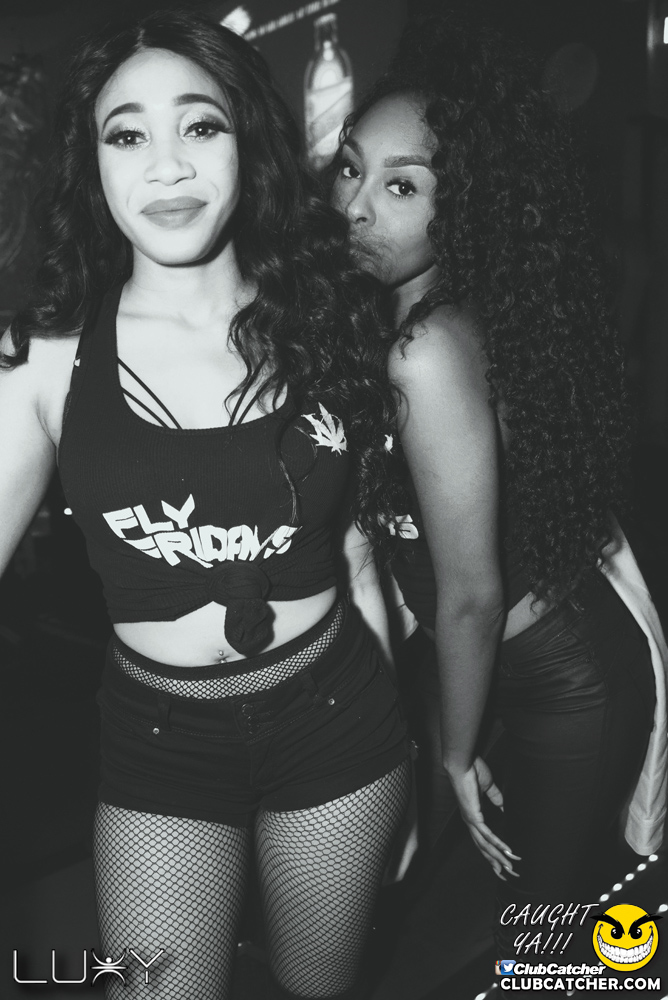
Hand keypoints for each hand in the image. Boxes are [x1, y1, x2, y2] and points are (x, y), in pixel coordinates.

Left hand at [447, 756, 520, 878]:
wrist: (462, 763)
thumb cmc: (472, 771)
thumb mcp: (487, 787)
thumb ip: (495, 798)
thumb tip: (502, 807)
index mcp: (472, 816)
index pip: (482, 840)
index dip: (491, 853)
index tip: (501, 865)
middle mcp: (470, 822)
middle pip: (483, 848)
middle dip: (496, 862)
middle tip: (508, 874)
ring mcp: (471, 820)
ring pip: (485, 845)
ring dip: (499, 857)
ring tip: (511, 868)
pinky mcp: (474, 816)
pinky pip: (487, 834)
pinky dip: (498, 844)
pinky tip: (507, 851)